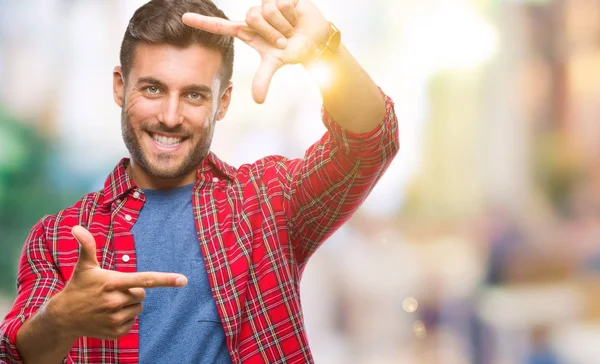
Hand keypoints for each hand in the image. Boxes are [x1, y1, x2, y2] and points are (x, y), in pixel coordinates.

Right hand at [48, 225, 187, 339]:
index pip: (145, 279)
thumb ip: (86, 246)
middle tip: (115, 291)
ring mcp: (114, 319)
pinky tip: (109, 315)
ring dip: (130, 305)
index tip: (183, 280)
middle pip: (142, 294)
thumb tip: (77, 227)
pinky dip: (125, 318)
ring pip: (138, 308)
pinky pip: (132, 322)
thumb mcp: (84, 266)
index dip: (165, 279)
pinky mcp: (115, 332)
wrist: (64, 317)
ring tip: (110, 303)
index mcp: (112, 282)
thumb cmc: (78, 287)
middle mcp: (114, 302)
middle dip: (133, 291)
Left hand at [182, 0, 329, 103]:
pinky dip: (292, 15)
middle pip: (252, 17)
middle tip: (282, 40)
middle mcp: (254, 16)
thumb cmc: (291, 50)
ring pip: (267, 10)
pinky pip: (282, 3)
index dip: (203, 23)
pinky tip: (296, 17)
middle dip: (271, 32)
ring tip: (290, 29)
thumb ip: (263, 79)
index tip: (183, 19)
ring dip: (283, 25)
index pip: (221, 26)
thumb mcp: (275, 63)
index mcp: (247, 31)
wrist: (314, 39)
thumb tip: (258, 100)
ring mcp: (268, 4)